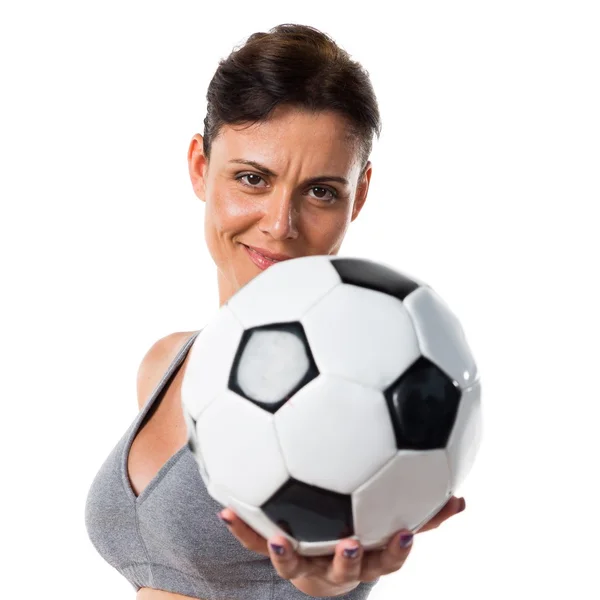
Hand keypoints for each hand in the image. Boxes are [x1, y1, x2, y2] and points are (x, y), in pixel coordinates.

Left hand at [218, 495, 465, 595]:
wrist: (317, 561)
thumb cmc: (360, 538)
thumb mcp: (391, 528)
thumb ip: (424, 516)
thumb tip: (462, 500)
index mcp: (367, 557)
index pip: (387, 559)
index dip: (396, 550)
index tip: (405, 533)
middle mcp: (336, 568)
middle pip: (346, 573)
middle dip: (349, 562)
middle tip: (350, 543)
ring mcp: (305, 567)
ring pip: (296, 570)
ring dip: (287, 557)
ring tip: (278, 541)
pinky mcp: (278, 556)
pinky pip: (254, 544)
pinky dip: (241, 530)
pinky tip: (225, 509)